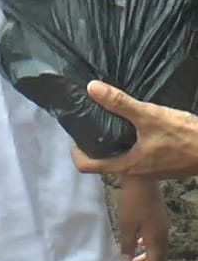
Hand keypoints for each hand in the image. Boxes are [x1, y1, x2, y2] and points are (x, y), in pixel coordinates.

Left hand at [72, 81, 197, 179]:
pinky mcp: (164, 163)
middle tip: (92, 121)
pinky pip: (141, 154)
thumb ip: (120, 103)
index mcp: (125, 165)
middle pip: (103, 160)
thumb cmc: (184, 137)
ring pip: (123, 157)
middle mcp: (135, 171)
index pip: (86, 165)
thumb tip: (91, 88)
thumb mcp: (149, 116)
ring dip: (115, 142)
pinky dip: (133, 142)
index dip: (76, 151)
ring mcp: (151, 169)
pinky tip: (138, 125)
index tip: (76, 134)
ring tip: (112, 120)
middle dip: (95, 143)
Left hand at [115, 174, 167, 260]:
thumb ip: (127, 245)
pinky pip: (154, 238)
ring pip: (155, 248)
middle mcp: (163, 234)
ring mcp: (161, 225)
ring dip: (144, 257)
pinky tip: (137, 244)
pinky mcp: (158, 218)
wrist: (142, 179)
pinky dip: (145, 246)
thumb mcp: (126, 226)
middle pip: (157, 257)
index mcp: (156, 239)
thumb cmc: (133, 202)